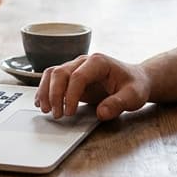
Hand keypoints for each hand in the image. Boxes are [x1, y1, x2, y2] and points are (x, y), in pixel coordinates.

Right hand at [35, 53, 149, 120]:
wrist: (135, 80)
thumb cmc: (134, 86)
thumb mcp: (134, 96)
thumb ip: (119, 104)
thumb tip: (101, 113)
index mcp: (99, 62)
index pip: (78, 76)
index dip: (71, 95)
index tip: (70, 113)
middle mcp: (84, 61)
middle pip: (61, 73)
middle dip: (55, 95)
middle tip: (57, 115)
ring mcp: (76, 67)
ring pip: (52, 74)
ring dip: (46, 92)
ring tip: (46, 110)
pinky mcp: (71, 76)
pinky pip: (52, 78)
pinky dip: (44, 89)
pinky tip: (41, 102)